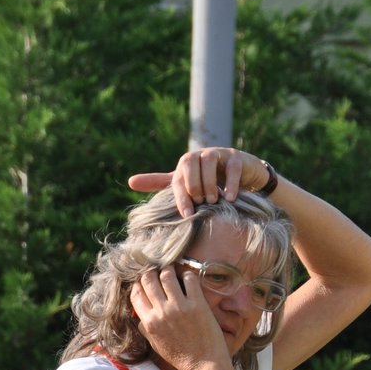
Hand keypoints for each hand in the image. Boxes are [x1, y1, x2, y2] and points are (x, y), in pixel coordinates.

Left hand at [127, 147, 272, 216]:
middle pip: (190, 162)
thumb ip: (159, 182)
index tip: (186, 215)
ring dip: (210, 183)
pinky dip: (230, 183)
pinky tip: (230, 198)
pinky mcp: (237, 158)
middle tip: (200, 203)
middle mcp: (200, 155)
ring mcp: (219, 154)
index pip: (177, 177)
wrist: (241, 174)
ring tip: (213, 201)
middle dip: (193, 185)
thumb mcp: (183, 181)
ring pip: (210, 161)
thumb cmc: (207, 179)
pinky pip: (232, 167)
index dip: (180, 196)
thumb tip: (129, 182)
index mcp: (185, 163)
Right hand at [131, 263, 229, 369]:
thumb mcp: (155, 344)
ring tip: (173, 274)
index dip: (139, 284)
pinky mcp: (198, 304)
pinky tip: (188, 281)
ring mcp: (180, 307)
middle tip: (158, 274)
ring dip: (169, 271)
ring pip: (167, 274)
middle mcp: (162, 312)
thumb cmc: (180, 356)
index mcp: (149, 322)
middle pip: (148, 279)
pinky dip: (187, 276)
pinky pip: (189, 279)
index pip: (136, 293)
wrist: (204, 365)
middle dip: (152, 273)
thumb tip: (139, 313)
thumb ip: (145, 327)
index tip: (146, 282)